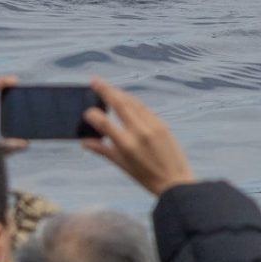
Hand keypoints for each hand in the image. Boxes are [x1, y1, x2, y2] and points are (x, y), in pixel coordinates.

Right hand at [81, 78, 195, 195]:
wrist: (176, 181)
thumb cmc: (146, 177)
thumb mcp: (122, 166)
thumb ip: (103, 151)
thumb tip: (84, 141)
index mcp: (127, 145)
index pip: (105, 124)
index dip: (93, 115)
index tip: (87, 112)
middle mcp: (140, 133)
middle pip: (120, 105)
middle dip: (106, 91)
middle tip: (94, 80)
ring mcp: (153, 127)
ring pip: (134, 103)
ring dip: (120, 93)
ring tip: (108, 87)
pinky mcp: (163, 125)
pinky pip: (145, 109)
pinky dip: (133, 102)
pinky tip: (126, 99)